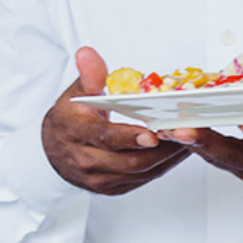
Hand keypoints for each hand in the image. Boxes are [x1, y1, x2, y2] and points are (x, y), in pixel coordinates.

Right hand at [42, 47, 194, 194]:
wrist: (53, 150)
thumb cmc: (70, 119)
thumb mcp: (76, 94)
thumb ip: (89, 76)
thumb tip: (88, 54)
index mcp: (76, 132)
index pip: (106, 137)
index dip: (130, 137)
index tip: (152, 133)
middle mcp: (85, 160)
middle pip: (130, 160)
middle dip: (162, 148)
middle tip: (186, 133)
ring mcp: (98, 178)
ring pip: (140, 172)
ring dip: (169, 157)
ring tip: (189, 140)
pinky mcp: (111, 188)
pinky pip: (143, 180)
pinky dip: (164, 166)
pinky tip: (179, 151)